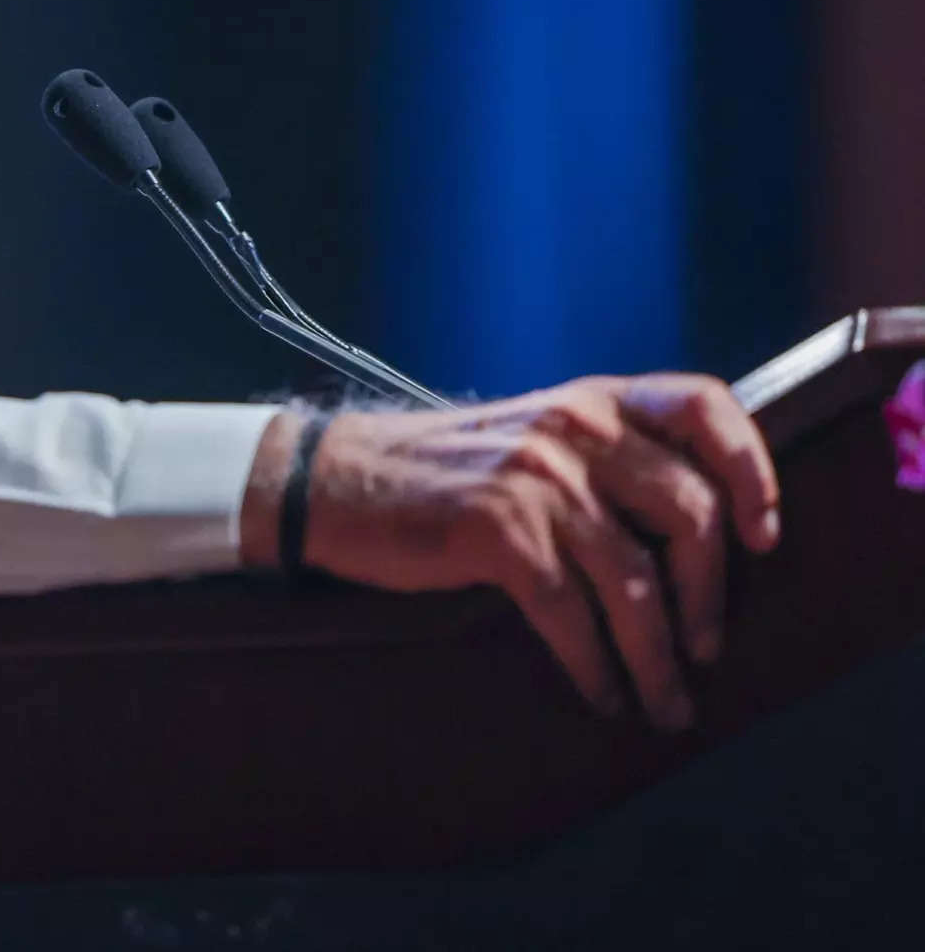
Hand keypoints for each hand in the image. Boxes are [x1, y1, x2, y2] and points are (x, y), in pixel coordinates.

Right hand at [250, 375, 781, 728]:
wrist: (337, 481)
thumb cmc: (440, 473)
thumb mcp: (531, 435)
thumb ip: (603, 455)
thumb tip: (693, 529)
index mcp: (590, 399)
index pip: (703, 405)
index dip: (751, 468)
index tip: (762, 534)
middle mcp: (573, 427)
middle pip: (689, 513)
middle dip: (709, 597)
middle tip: (707, 647)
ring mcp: (536, 479)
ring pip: (636, 581)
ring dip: (658, 657)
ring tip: (664, 701)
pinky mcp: (497, 532)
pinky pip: (573, 615)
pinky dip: (597, 667)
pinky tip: (601, 693)